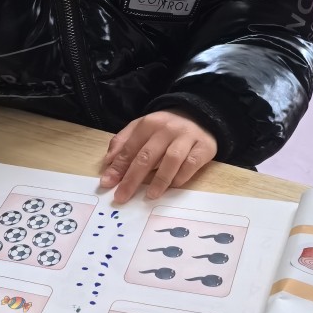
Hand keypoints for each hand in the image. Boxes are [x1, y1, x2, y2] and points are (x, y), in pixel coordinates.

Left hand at [99, 111, 216, 203]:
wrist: (198, 116)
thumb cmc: (165, 128)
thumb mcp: (141, 128)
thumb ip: (123, 142)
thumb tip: (108, 162)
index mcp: (149, 124)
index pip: (130, 148)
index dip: (118, 167)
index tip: (108, 183)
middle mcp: (167, 129)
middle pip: (147, 156)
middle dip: (132, 178)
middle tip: (122, 196)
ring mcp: (187, 137)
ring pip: (171, 160)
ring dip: (159, 180)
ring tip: (150, 195)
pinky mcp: (204, 147)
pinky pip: (191, 164)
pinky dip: (180, 177)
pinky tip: (172, 186)